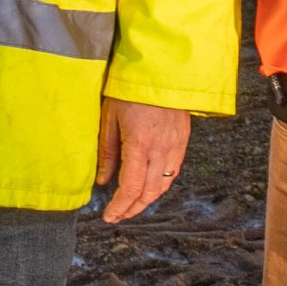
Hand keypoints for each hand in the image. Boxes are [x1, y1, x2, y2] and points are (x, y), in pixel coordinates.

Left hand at [94, 98, 190, 222]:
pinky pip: (174, 172)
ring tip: (132, 206)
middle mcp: (161, 149)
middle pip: (149, 193)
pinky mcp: (183, 140)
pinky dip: (160, 186)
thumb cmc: (130, 89)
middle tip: (118, 216)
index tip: (109, 216)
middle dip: (132, 209)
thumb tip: (103, 180)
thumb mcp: (109, 117)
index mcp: (140, 144)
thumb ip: (107, 151)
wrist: (162, 69)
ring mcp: (175, 146)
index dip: (120, 207)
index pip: (130, 188)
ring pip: (163, 186)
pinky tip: (149, 187)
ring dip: (147, 200)